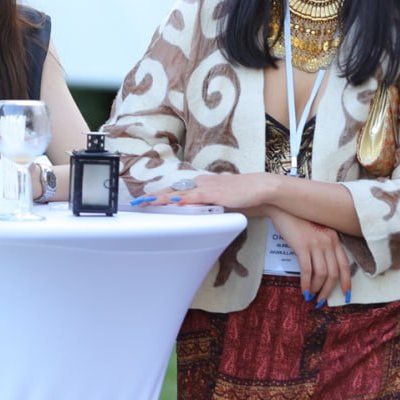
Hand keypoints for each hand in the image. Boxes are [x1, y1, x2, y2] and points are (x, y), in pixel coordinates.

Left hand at [132, 171, 276, 215]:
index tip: (147, 200)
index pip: (177, 190)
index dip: (161, 195)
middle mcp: (201, 184)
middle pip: (174, 190)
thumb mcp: (220, 202)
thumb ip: (207, 207)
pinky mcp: (216, 193)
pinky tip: (176, 202)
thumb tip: (196, 215)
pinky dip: (185, 200)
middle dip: (156, 197)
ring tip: (150, 202)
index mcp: (201, 184)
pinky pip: (197, 197)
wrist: (260, 189)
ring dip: (164, 198)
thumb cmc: (242, 197)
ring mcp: (208, 187)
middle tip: (139, 202)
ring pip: (181, 193)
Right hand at [268, 209, 351, 305]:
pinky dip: (306, 283)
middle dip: (329, 290)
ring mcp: (316, 244)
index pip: (345, 265)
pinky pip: (307, 270)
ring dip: (317, 289)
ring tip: (311, 297)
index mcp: (334, 238)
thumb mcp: (316, 230)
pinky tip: (304, 290)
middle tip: (322, 300)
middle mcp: (328, 242)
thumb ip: (322, 245)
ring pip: (322, 274)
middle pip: (334, 272)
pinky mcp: (302, 246)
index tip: (345, 294)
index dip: (346, 282)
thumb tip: (322, 266)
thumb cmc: (297, 219)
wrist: (282, 206)